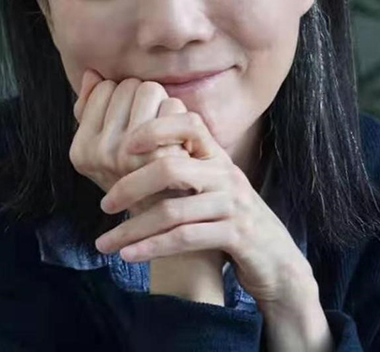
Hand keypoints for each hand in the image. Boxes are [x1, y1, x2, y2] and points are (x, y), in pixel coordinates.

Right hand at [71, 69, 193, 216]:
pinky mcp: (158, 156)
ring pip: (150, 89)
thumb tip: (91, 74)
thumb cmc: (138, 175)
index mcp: (80, 149)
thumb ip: (91, 109)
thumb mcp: (104, 148)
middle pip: (128, 85)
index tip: (131, 121)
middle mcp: (99, 153)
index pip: (104, 87)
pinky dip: (181, 116)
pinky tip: (179, 139)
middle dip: (144, 98)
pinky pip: (173, 106)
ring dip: (162, 104)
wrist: (169, 218)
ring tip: (164, 132)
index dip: (122, 97)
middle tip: (151, 127)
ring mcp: (128, 156)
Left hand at [94, 111, 317, 309]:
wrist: (274, 257)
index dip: (155, 128)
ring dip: (133, 228)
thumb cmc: (229, 218)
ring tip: (105, 243)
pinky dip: (152, 248)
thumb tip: (130, 152)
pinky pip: (185, 238)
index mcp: (216, 156)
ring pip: (172, 210)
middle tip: (104, 205)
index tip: (124, 145)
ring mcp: (234, 204)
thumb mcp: (210, 185)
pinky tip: (129, 255)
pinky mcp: (237, 235)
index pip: (189, 123)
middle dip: (130, 185)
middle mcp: (226, 173)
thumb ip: (181, 167)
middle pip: (170, 167)